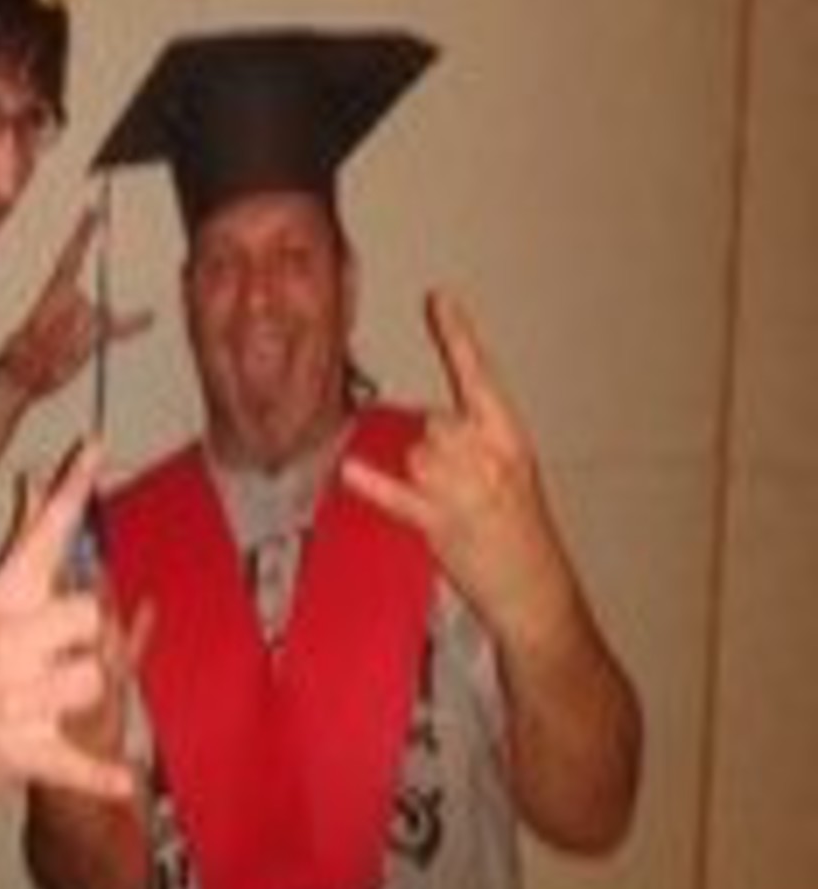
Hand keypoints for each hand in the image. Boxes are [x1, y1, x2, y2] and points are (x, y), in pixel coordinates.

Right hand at [0, 441, 137, 802]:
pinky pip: (78, 761)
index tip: (94, 447)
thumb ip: (24, 541)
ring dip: (84, 694)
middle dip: (88, 634)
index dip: (70, 488)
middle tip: (63, 651)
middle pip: (87, 615)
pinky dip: (101, 776)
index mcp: (2, 601)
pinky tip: (124, 781)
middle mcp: (7, 643)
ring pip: (92, 680)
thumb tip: (36, 480)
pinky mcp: (25, 750)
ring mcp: (15, 698)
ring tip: (53, 701)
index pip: (42, 532)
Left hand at [1, 207, 152, 399]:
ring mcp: (81, 316)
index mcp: (56, 291)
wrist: (24, 377)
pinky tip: (148, 317)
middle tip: (61, 338)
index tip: (92, 210)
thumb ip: (72, 320)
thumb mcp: (48, 334)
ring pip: (103, 316)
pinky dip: (133, 322)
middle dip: (86, 315)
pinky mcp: (91, 334)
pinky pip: (117, 325)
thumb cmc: (28, 354)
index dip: (83, 231)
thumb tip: (89, 310)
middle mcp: (71, 299)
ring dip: (91, 332)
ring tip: (64, 349)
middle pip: (94, 294)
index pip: (73, 253)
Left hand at [341, 290, 577, 643]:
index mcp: (510, 437)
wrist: (539, 592)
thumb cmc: (523, 534)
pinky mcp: (441, 523)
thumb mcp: (512, 474)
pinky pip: (397, 494)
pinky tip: (350, 472)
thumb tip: (431, 427)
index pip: (479, 374)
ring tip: (451, 512)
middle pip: (432, 423)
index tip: (439, 296)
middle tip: (460, 492)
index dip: (458, 335)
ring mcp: (466, 488)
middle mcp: (489, 455)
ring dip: (420, 481)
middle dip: (434, 452)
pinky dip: (372, 484)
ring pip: (415, 455)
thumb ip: (474, 442)